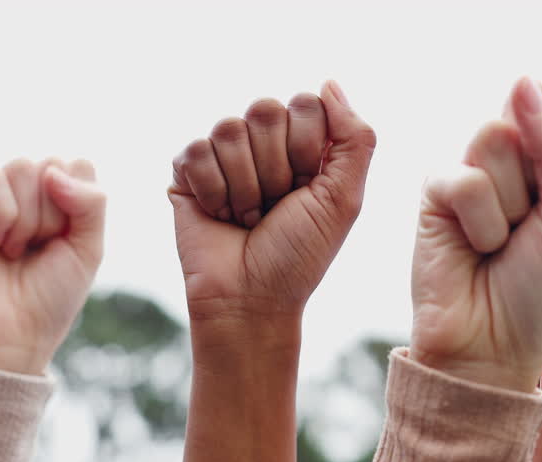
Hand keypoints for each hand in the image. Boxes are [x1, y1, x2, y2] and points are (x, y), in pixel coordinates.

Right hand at [0, 158, 105, 374]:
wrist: (12, 333)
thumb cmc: (50, 296)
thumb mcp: (88, 247)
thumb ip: (90, 202)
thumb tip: (52, 171)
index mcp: (56, 200)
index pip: (78, 166)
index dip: (79, 203)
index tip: (66, 241)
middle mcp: (24, 194)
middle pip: (51, 165)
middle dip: (52, 214)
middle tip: (37, 249)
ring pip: (22, 168)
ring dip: (27, 218)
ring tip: (15, 251)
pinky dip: (3, 214)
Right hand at [168, 80, 375, 324]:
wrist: (251, 299)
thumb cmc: (299, 255)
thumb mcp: (345, 199)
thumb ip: (355, 138)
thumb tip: (328, 83)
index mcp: (302, 144)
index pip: (305, 104)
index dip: (306, 149)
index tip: (307, 189)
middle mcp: (262, 143)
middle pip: (265, 111)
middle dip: (275, 169)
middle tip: (275, 207)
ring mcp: (223, 154)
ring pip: (228, 129)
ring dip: (244, 187)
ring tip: (247, 217)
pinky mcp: (186, 169)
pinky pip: (196, 150)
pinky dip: (213, 192)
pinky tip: (219, 216)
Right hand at [410, 78, 541, 392]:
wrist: (489, 349)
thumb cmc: (538, 294)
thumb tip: (522, 79)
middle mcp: (519, 157)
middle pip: (534, 112)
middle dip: (541, 179)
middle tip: (531, 228)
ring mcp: (476, 170)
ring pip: (495, 137)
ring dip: (510, 205)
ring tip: (501, 243)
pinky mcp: (437, 191)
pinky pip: (465, 179)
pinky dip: (480, 225)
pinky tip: (473, 250)